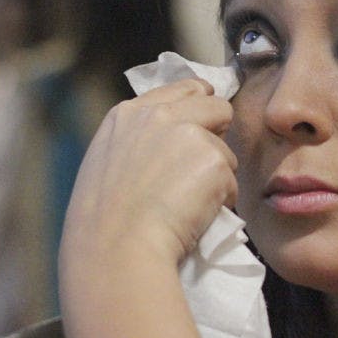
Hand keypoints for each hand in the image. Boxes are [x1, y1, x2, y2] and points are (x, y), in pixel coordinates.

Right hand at [59, 78, 237, 272]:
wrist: (118, 248)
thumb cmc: (105, 222)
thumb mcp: (108, 162)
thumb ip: (140, 140)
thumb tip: (173, 139)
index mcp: (129, 114)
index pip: (183, 89)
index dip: (199, 107)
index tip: (203, 125)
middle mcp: (160, 115)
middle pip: (216, 105)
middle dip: (218, 132)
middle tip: (205, 167)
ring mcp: (190, 134)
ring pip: (226, 150)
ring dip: (217, 175)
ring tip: (187, 203)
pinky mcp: (215, 160)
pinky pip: (232, 182)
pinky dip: (222, 201)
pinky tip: (195, 216)